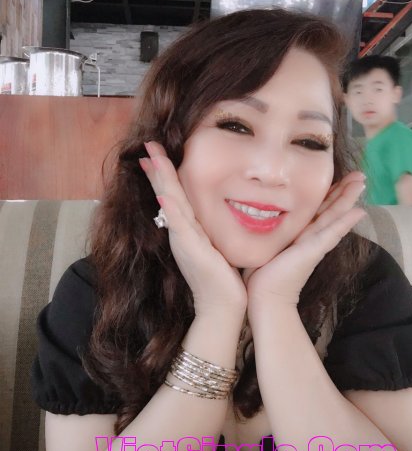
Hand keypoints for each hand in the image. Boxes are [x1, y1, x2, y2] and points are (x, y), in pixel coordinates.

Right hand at [139, 141, 247, 318]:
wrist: (223, 306)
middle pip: (167, 193)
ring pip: (170, 204)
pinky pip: (179, 227)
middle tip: (148, 144)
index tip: (157, 153)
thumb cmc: (223, 278)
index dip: (165, 174)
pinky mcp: (191, 251)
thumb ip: (211, 228)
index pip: (174, 194)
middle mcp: (182, 232)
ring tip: (152, 158)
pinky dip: (171, 211)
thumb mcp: (216, 245)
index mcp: (188, 229)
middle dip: (158, 169)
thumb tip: (216, 212)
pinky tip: (165, 197)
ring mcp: (184, 240)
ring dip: (161, 181)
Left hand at [243, 172, 366, 315]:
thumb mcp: (264, 242)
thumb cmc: (259, 273)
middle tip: (361, 174)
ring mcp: (314, 244)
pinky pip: (332, 233)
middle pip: (331, 208)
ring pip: (335, 216)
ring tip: (363, 182)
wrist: (263, 297)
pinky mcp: (313, 251)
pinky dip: (346, 223)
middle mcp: (310, 236)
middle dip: (345, 190)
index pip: (317, 207)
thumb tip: (250, 212)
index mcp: (299, 233)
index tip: (338, 176)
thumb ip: (265, 229)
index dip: (328, 192)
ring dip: (349, 199)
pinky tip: (359, 212)